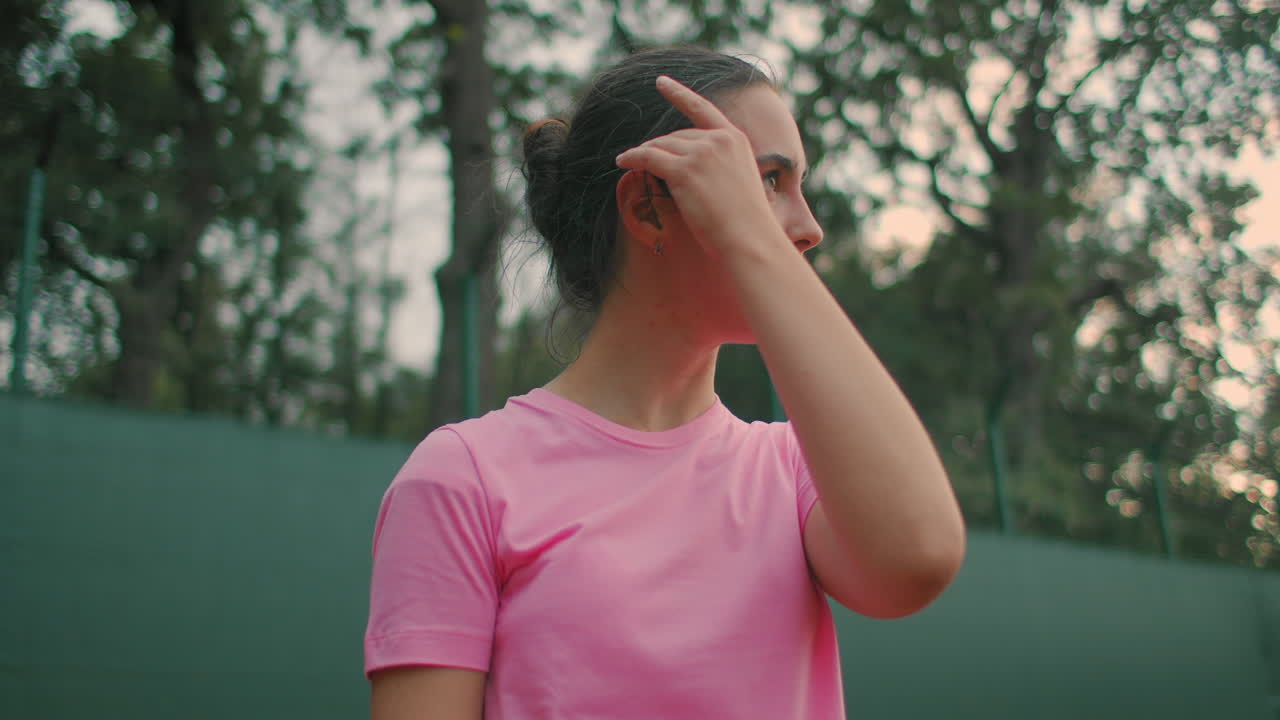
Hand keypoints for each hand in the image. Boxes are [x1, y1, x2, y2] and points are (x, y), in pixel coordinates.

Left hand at [614, 76, 782, 256]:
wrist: (750, 239)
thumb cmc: (747, 223)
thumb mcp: (740, 183)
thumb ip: (721, 167)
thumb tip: (692, 169)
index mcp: (736, 140)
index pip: (703, 109)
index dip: (680, 94)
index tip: (661, 82)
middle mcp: (718, 140)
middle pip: (677, 135)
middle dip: (659, 147)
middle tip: (644, 159)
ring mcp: (701, 153)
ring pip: (661, 146)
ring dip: (643, 153)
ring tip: (629, 160)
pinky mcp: (683, 171)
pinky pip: (648, 157)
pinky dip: (632, 157)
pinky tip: (622, 161)